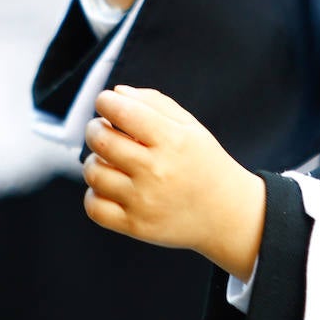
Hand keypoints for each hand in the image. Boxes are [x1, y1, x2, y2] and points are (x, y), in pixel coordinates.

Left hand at [82, 86, 265, 281]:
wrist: (226, 213)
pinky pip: (94, 207)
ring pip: (93, 172)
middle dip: (95, 128)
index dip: (105, 101)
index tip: (106, 102)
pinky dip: (94, 194)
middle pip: (101, 141)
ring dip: (95, 160)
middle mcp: (156, 170)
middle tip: (103, 129)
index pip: (123, 112)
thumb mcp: (190, 126)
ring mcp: (144, 201)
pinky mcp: (135, 226)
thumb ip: (154, 103)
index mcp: (172, 140)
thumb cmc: (205, 164)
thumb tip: (116, 93)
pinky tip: (110, 186)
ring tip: (109, 160)